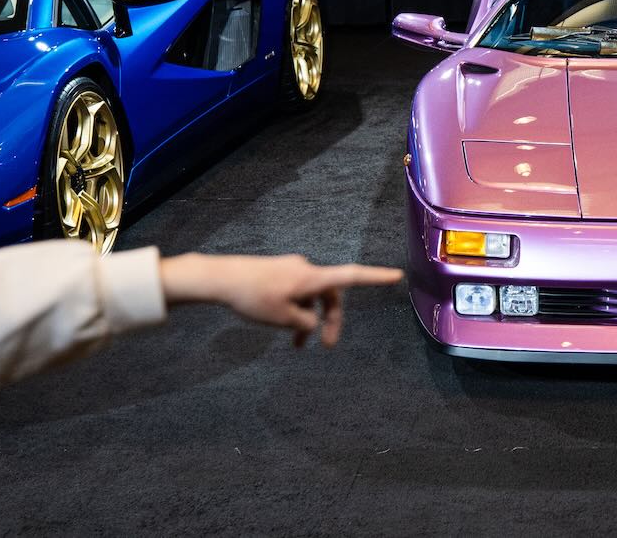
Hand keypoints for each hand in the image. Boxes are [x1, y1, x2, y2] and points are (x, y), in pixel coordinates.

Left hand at [159, 253, 402, 347]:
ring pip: (311, 298)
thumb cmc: (253, 297)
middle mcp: (307, 270)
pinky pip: (297, 294)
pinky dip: (295, 311)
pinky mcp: (279, 273)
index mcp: (312, 278)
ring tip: (298, 347)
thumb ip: (305, 323)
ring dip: (308, 320)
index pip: (351, 276)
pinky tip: (282, 326)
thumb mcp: (283, 318)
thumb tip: (311, 322)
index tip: (397, 275)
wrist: (220, 278)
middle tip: (327, 347)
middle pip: (330, 296)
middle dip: (330, 321)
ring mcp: (293, 270)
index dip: (376, 278)